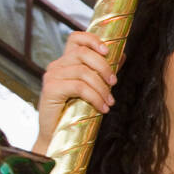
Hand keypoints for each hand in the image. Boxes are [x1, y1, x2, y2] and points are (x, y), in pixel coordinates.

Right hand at [35, 31, 115, 153]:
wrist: (57, 135)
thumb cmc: (76, 112)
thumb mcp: (93, 88)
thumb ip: (104, 71)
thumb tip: (122, 55)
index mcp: (66, 62)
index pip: (76, 38)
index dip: (92, 39)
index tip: (108, 51)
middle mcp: (56, 65)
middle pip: (83, 53)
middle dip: (104, 67)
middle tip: (114, 84)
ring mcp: (52, 76)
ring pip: (83, 72)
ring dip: (102, 88)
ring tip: (110, 102)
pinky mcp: (50, 89)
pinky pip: (79, 87)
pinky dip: (95, 97)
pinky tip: (102, 108)